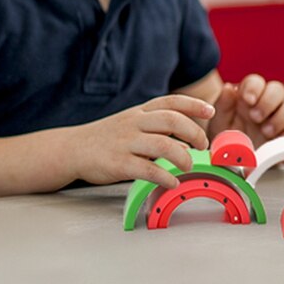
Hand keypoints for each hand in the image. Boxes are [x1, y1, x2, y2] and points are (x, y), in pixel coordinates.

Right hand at [72, 94, 214, 188]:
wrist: (73, 149)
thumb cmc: (106, 139)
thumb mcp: (130, 126)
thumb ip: (157, 131)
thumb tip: (187, 146)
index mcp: (138, 112)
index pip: (170, 102)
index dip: (193, 104)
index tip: (210, 111)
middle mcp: (133, 123)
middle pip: (172, 121)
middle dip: (194, 133)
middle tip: (202, 146)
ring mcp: (126, 142)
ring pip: (164, 145)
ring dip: (183, 157)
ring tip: (188, 167)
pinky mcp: (118, 163)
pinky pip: (148, 170)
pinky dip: (165, 177)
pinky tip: (172, 182)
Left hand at [209, 74, 283, 146]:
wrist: (233, 159)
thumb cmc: (226, 135)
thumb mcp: (219, 119)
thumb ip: (223, 103)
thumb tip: (229, 88)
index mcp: (248, 96)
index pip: (256, 81)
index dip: (254, 87)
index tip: (247, 100)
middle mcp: (266, 104)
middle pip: (278, 89)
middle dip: (268, 102)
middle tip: (255, 118)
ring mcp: (280, 118)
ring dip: (280, 118)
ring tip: (265, 132)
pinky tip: (277, 139)